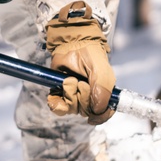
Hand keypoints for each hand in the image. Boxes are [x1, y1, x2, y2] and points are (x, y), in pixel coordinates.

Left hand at [44, 1, 114, 123]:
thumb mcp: (102, 74)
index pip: (104, 114)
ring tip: (71, 79)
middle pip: (86, 112)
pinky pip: (57, 108)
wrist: (72, 44)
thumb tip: (95, 112)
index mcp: (103, 94)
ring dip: (70, 94)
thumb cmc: (91, 57)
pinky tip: (59, 90)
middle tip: (82, 82)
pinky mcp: (60, 93)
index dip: (99, 116)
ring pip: (72, 109)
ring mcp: (74, 96)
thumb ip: (102, 93)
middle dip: (83, 97)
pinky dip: (56, 102)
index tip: (93, 114)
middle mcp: (89, 98)